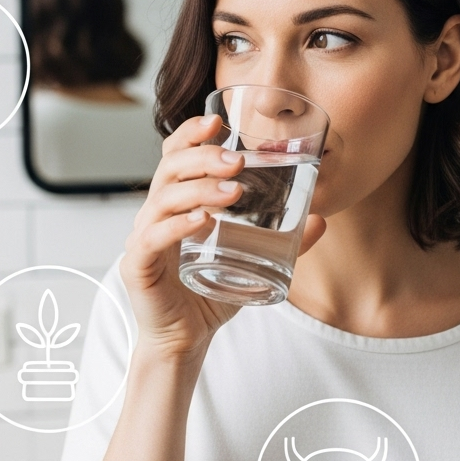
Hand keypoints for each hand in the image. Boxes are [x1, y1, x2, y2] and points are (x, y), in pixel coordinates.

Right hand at [121, 113, 325, 366]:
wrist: (185, 338)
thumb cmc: (210, 292)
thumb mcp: (254, 260)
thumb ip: (285, 240)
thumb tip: (321, 219)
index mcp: (177, 202)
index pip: (176, 155)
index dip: (191, 133)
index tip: (218, 122)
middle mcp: (156, 213)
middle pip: (169, 168)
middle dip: (203, 157)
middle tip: (238, 161)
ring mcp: (144, 237)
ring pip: (163, 198)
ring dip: (200, 189)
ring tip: (234, 192)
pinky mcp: (138, 266)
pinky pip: (152, 237)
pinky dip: (177, 225)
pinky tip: (202, 222)